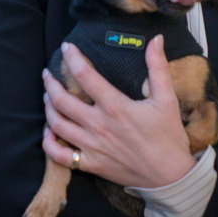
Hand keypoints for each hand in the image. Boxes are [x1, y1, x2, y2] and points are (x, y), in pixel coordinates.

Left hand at [42, 35, 195, 188]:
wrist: (170, 177)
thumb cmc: (168, 136)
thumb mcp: (167, 98)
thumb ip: (158, 67)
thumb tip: (156, 39)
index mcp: (115, 106)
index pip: (85, 76)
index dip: (72, 58)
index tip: (66, 47)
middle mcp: (99, 126)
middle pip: (63, 100)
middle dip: (50, 84)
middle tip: (47, 73)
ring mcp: (92, 147)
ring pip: (57, 125)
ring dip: (48, 108)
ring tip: (47, 97)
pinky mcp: (91, 164)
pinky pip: (60, 156)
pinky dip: (49, 143)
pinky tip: (49, 132)